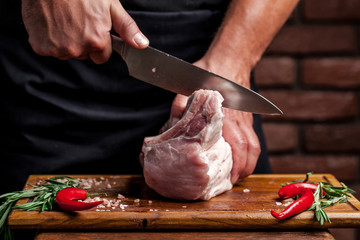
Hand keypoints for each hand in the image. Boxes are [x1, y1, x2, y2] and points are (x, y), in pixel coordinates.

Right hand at [21, 0, 148, 63]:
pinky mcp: (41, 46)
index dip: (99, 44)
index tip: (93, 30)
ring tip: (64, 19)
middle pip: (84, 55)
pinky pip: (49, 49)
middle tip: (78, 21)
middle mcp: (77, 49)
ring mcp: (58, 49)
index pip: (102, 57)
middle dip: (83, 43)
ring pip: (67, 53)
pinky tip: (52, 23)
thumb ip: (126, 28)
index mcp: (96, 41)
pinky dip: (49, 39)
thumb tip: (141, 43)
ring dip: (66, 42)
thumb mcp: (110, 5)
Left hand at [169, 60, 260, 182]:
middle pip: (249, 150)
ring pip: (254, 146)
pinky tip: (242, 160)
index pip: (237, 144)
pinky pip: (253, 139)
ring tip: (238, 176)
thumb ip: (180, 107)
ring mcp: (246, 119)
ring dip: (248, 163)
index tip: (230, 178)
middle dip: (243, 170)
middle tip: (232, 182)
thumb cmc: (208, 74)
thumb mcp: (187, 88)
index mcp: (225, 115)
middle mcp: (239, 120)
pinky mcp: (247, 118)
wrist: (228, 62)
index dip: (236, 164)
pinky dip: (249, 153)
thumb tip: (171, 126)